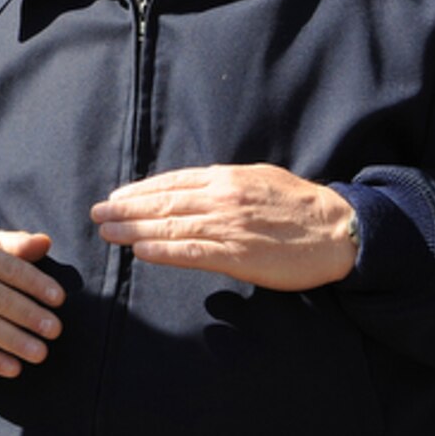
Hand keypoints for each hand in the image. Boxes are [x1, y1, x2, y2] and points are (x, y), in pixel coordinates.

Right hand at [0, 230, 63, 378]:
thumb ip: (19, 244)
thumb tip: (45, 242)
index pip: (11, 270)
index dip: (36, 284)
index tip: (59, 298)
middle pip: (0, 300)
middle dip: (29, 315)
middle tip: (55, 329)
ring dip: (15, 342)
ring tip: (41, 353)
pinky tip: (14, 369)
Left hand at [91, 164, 356, 289]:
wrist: (337, 230)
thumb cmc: (300, 206)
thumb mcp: (259, 179)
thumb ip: (226, 184)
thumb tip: (196, 188)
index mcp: (226, 179)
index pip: (172, 183)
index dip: (139, 191)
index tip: (115, 197)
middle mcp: (222, 199)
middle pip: (163, 203)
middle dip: (126, 209)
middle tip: (97, 214)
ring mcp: (229, 227)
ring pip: (171, 227)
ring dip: (134, 230)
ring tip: (108, 232)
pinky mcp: (239, 257)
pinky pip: (193, 253)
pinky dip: (164, 252)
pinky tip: (141, 252)